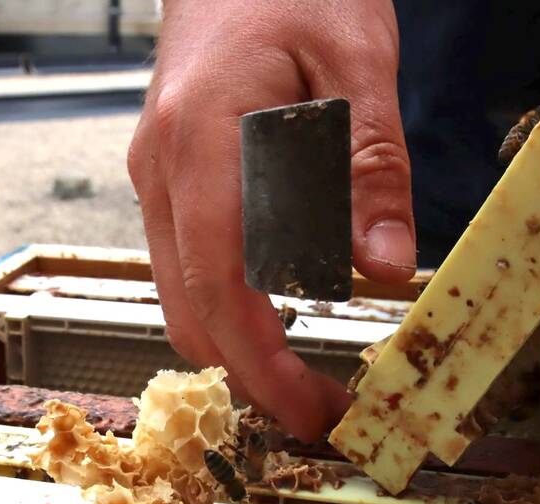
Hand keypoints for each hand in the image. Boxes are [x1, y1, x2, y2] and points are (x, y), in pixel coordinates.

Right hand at [128, 0, 414, 440]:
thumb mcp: (357, 58)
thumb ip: (371, 164)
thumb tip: (382, 269)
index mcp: (201, 139)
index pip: (221, 284)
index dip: (262, 363)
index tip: (310, 410)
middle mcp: (162, 170)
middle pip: (188, 309)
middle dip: (251, 375)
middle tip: (322, 409)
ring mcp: (157, 178)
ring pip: (183, 296)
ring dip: (240, 347)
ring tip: (310, 372)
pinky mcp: (171, 181)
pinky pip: (191, 265)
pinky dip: (233, 308)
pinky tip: (285, 312)